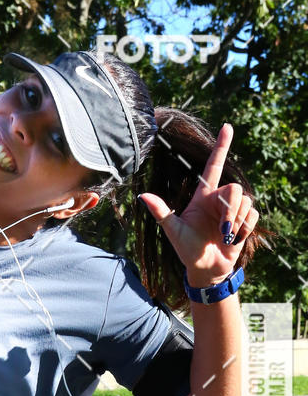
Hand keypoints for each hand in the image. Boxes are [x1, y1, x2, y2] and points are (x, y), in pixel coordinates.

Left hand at [139, 124, 259, 287]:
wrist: (205, 269)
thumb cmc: (187, 250)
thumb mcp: (173, 231)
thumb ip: (161, 212)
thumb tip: (143, 195)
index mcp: (203, 196)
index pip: (213, 166)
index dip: (221, 147)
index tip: (227, 127)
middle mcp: (219, 199)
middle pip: (234, 188)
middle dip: (231, 209)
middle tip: (223, 230)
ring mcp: (233, 210)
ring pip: (245, 202)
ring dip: (236, 222)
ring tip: (225, 236)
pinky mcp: (245, 222)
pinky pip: (252, 215)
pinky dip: (244, 229)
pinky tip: (234, 239)